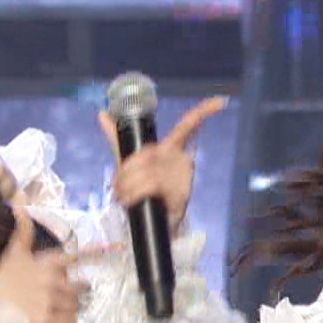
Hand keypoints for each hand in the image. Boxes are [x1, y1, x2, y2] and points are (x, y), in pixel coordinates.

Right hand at [0, 207, 93, 322]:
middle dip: (76, 288)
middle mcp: (53, 280)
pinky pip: (70, 319)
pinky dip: (67, 318)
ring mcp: (49, 300)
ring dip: (72, 304)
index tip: (118, 248)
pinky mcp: (45, 318)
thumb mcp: (15, 251)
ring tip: (60, 303)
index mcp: (48, 263)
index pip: (78, 256)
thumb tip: (22, 207)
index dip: (97, 252)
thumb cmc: (5, 274)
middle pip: (81, 286)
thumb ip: (24, 231)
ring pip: (76, 303)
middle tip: (65, 290)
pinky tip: (59, 316)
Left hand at [99, 96, 226, 228]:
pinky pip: (150, 186)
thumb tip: (102, 113)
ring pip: (146, 172)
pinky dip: (134, 194)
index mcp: (171, 148)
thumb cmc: (144, 187)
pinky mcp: (179, 195)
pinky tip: (130, 201)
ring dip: (127, 187)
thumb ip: (117, 137)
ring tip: (123, 197)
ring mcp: (182, 177)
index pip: (187, 126)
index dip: (203, 112)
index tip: (220, 101)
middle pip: (146, 154)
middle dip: (126, 171)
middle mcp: (179, 159)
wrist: (154, 220)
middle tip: (118, 187)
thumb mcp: (128, 161)